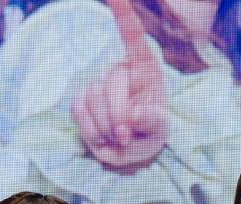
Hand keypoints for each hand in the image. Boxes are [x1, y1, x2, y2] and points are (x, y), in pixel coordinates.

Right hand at [71, 0, 168, 172]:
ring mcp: (98, 84)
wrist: (130, 152)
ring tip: (120, 137)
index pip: (133, 36)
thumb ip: (152, 121)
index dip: (124, 14)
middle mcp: (119, 70)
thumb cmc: (150, 133)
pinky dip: (93, 131)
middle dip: (119, 115)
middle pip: (112, 84)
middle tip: (127, 136)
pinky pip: (80, 112)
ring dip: (107, 127)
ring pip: (93, 99)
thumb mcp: (160, 129)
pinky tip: (105, 136)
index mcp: (145, 68)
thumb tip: (133, 116)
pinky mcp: (81, 100)